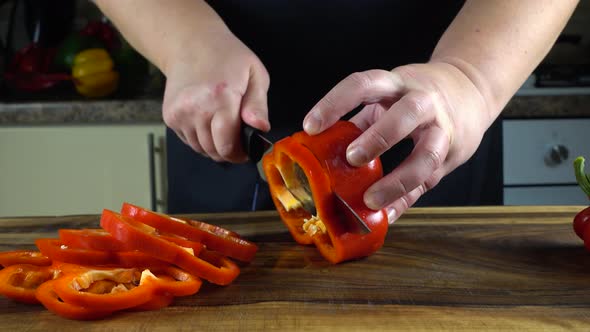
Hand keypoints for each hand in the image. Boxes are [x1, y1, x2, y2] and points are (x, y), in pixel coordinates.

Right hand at [162, 28, 269, 162]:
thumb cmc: (227, 57)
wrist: (190, 43)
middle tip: (238, 143)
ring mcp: (180, 114)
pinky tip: (208, 122)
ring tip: (223, 129)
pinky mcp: (170, 116)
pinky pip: (188, 141)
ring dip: (214, 146)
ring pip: (200, 149)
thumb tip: (260, 128)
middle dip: (228, 152)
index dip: (239, 154)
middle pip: (213, 150)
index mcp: (221, 98)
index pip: (227, 144)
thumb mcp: (255, 75)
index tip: (247, 151)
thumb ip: (258, 105)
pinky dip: (200, 138)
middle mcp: (196, 108)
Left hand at [303, 63, 493, 222]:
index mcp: (397, 84)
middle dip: (379, 137)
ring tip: (371, 199)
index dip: (335, 103)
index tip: (310, 126)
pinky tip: (386, 215)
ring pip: (428, 154)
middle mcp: (424, 101)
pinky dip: (405, 200)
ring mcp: (442, 129)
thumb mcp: (389, 96)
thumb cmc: (418, 95)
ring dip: (398, 179)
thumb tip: (322, 150)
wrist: (472, 89)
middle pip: (407, 113)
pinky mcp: (453, 155)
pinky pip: (429, 181)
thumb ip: (362, 120)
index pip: (363, 84)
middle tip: (351, 158)